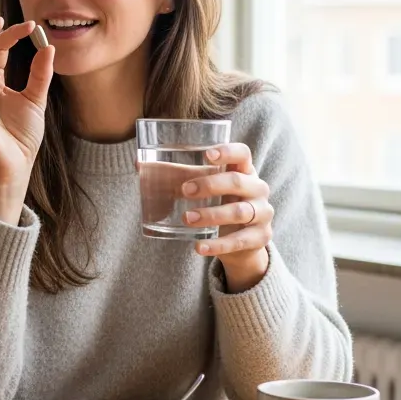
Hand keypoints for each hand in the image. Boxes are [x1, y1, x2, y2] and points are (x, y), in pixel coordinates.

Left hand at [179, 142, 272, 291]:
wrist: (244, 241)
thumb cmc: (221, 203)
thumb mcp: (206, 188)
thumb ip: (178, 175)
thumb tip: (138, 163)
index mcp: (245, 170)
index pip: (243, 153)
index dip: (228, 151)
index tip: (207, 154)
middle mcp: (258, 189)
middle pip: (238, 181)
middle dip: (210, 185)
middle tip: (184, 190)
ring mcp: (263, 213)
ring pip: (239, 212)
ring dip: (211, 215)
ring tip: (186, 218)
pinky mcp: (261, 238)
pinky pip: (239, 241)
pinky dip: (217, 246)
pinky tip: (199, 248)